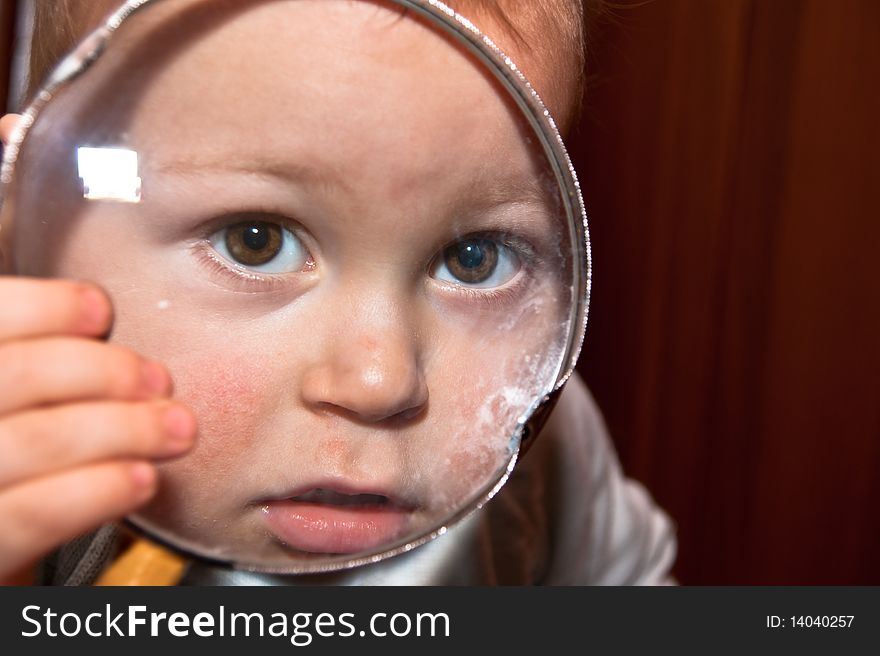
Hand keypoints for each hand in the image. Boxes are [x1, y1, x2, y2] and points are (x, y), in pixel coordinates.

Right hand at [1, 114, 195, 584]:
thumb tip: (7, 129)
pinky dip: (90, 491)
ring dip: (113, 429)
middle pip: (0, 380)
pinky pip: (20, 519)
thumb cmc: (0, 428)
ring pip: (17, 445)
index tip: (95, 310)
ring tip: (172, 426)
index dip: (33, 309)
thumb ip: (16, 288)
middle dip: (93, 373)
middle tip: (154, 379)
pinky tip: (138, 478)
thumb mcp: (6, 356)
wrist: (3, 554)